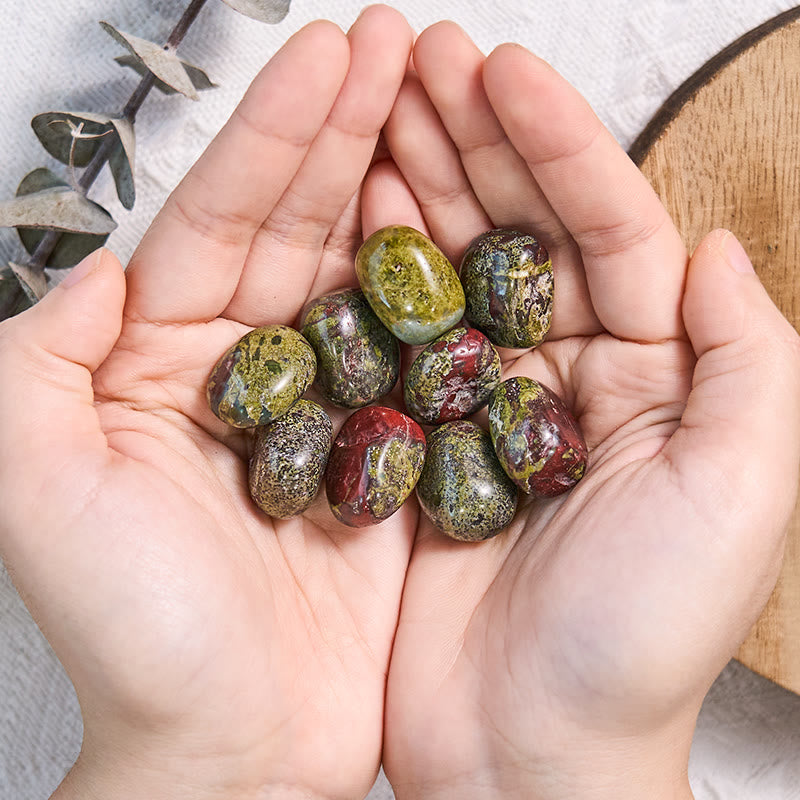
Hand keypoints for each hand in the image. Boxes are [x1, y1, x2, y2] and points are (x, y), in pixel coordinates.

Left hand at [0, 7, 413, 798]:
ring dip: (407, 189)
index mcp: (158, 360)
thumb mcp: (37, 490)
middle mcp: (248, 370)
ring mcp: (328, 406)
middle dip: (350, 130)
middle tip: (404, 46)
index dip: (278, 132)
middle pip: (301, 226)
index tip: (332, 53)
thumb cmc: (138, 636)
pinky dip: (451, 292)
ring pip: (369, 276)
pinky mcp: (387, 452)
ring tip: (449, 108)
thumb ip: (34, 362)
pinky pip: (421, 352)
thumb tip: (99, 263)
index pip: (224, 217)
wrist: (232, 747)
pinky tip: (482, 233)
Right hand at [374, 22, 799, 799]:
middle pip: (523, 233)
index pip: (608, 230)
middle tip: (425, 65)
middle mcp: (568, 379)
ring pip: (454, 274)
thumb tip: (712, 249)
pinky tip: (349, 223)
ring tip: (381, 115)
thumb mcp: (738, 495)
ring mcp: (486, 406)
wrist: (530, 749)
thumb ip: (747, 363)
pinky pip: (399, 343)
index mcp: (650, 377)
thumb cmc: (635, 641)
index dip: (559, 146)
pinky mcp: (421, 445)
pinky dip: (374, 279)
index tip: (506, 77)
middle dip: (478, 143)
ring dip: (421, 191)